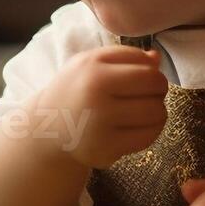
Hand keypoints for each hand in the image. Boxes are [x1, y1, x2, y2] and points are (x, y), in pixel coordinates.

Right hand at [26, 46, 167, 169]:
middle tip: (145, 95)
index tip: (143, 78)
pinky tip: (137, 127)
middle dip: (158, 90)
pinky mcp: (105, 149)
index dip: (153, 72)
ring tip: (143, 110)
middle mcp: (95, 96)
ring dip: (158, 111)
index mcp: (93, 69)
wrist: (47, 128)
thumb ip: (125, 56)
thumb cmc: (75, 90)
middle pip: (155, 86)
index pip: (146, 67)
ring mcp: (100, 125)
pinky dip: (150, 131)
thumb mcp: (90, 63)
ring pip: (157, 113)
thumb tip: (156, 58)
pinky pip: (147, 137)